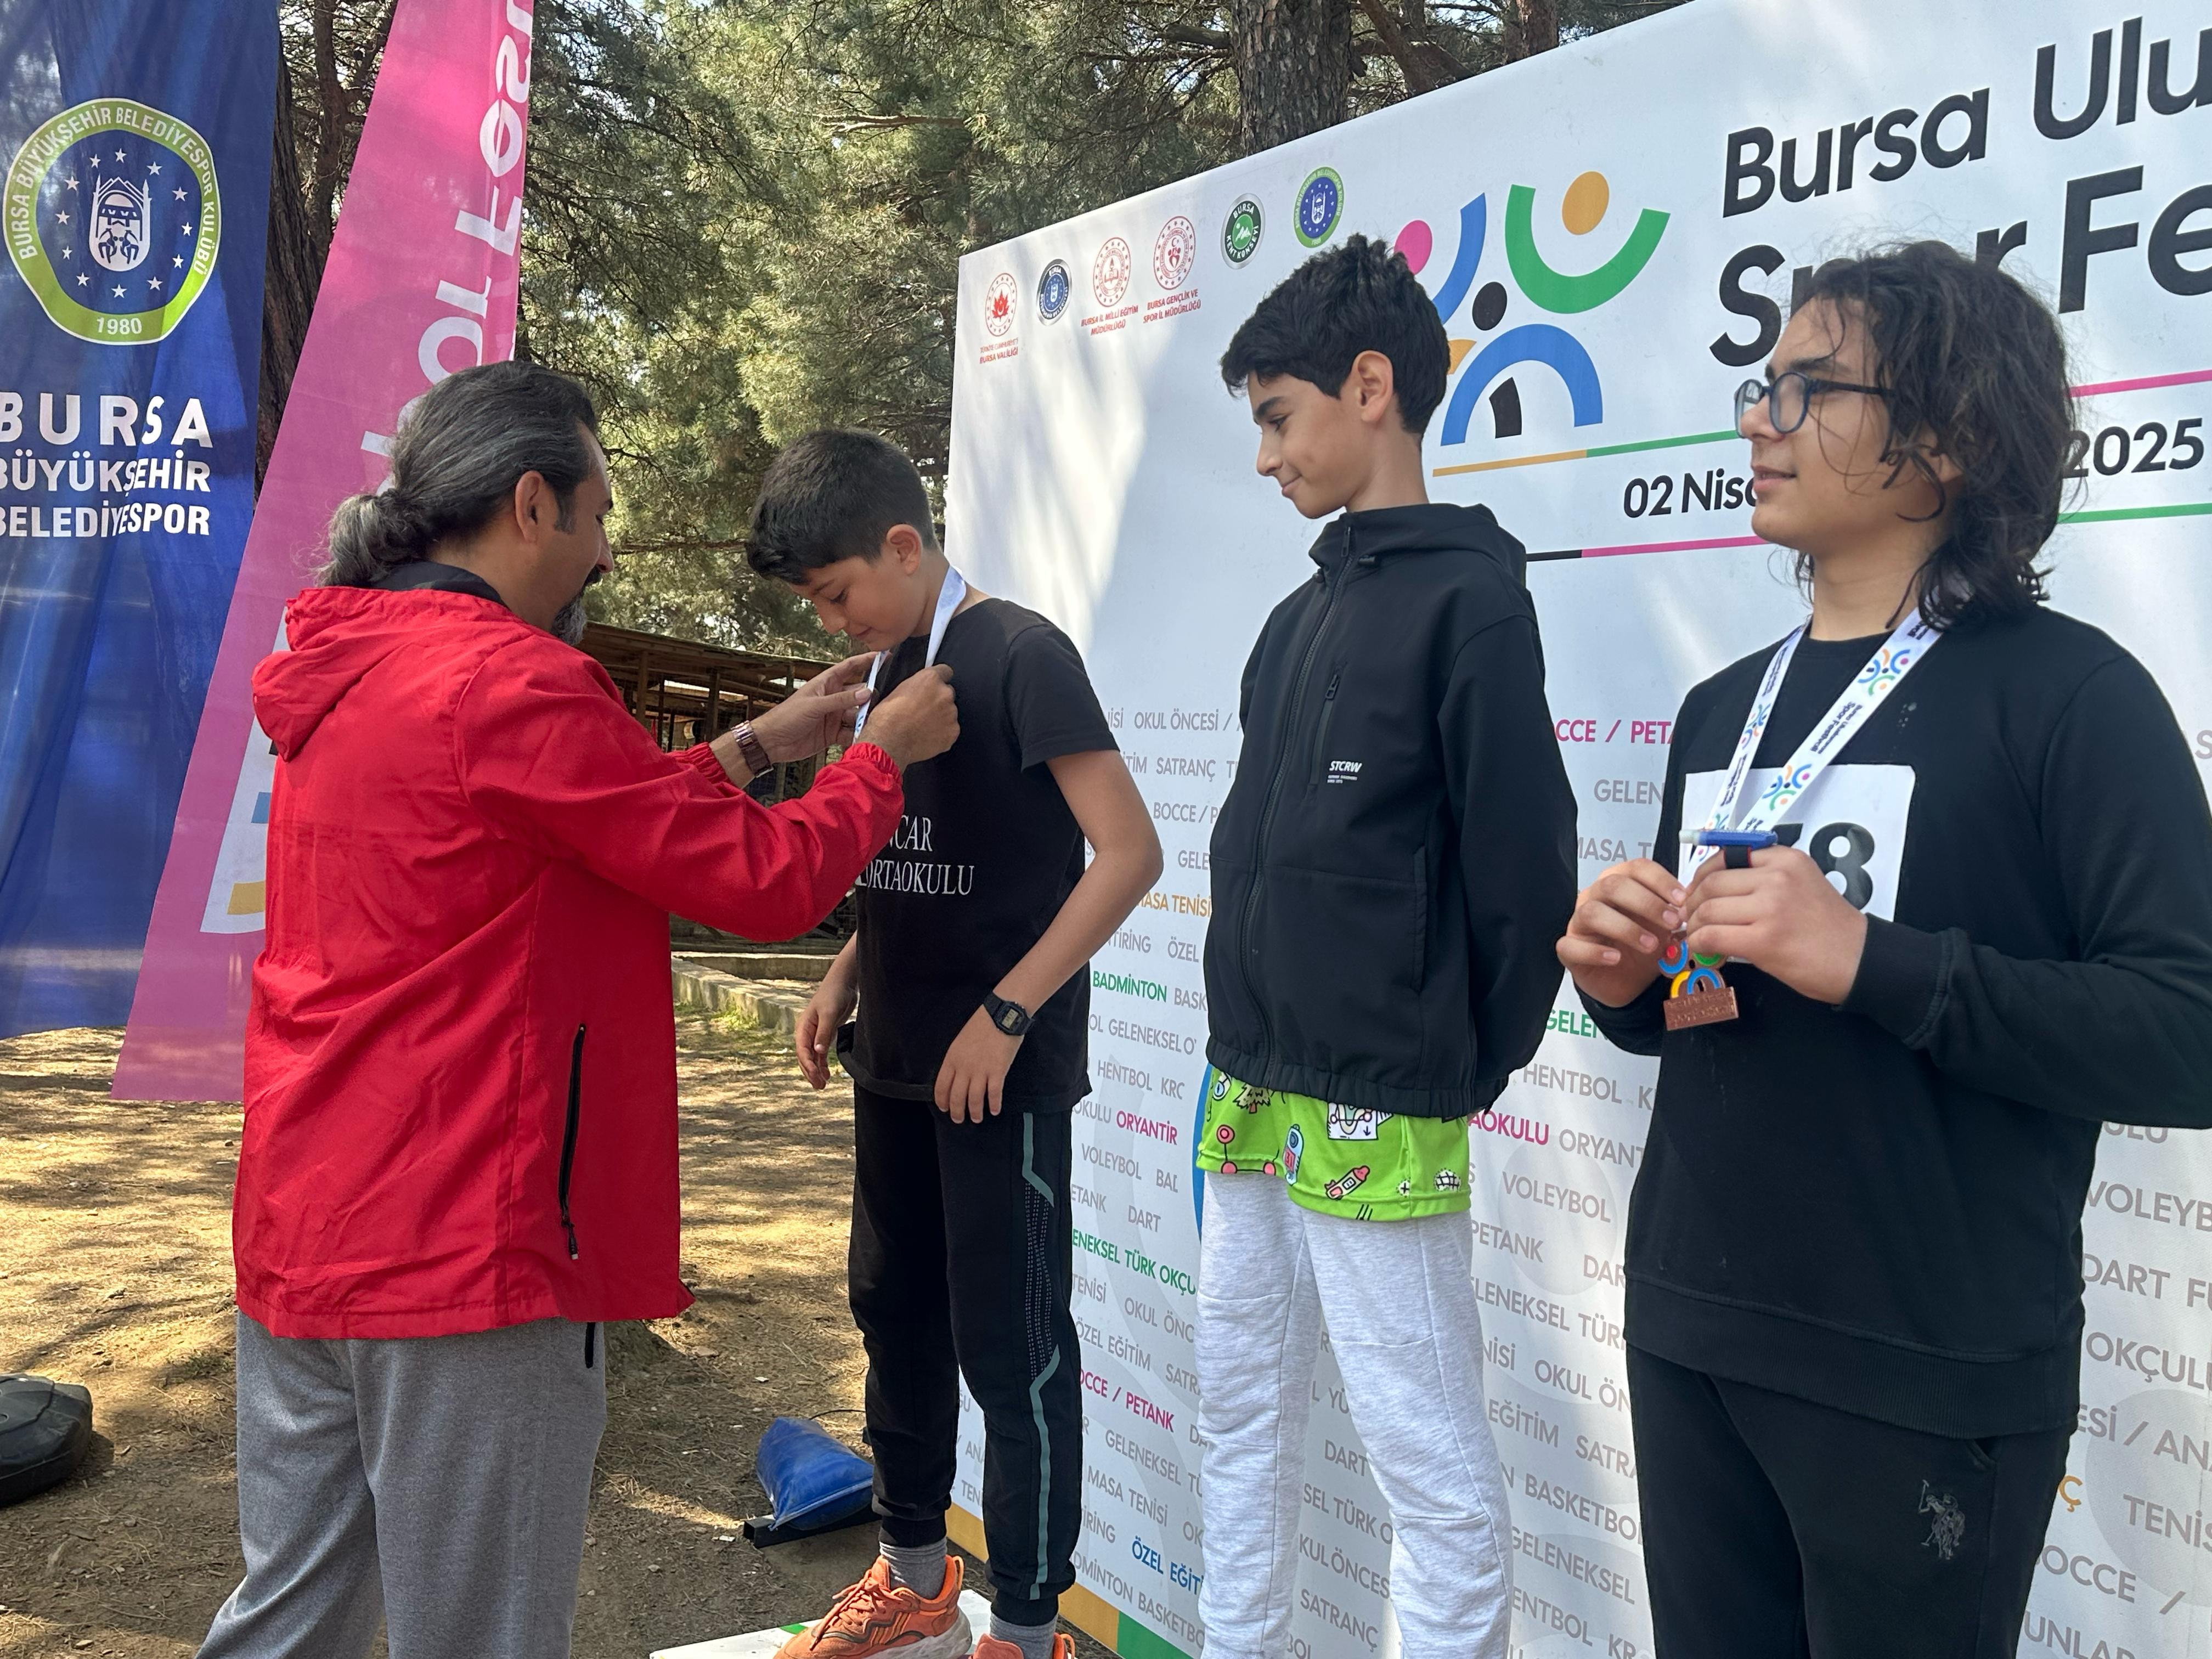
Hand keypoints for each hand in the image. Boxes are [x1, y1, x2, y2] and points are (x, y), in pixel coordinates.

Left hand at [746, 653, 877, 763]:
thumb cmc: (787, 716)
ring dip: (864, 719)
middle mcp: (832, 698)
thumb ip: (841, 699)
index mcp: (826, 684)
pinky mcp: (833, 733)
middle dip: (869, 697)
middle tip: (877, 704)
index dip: (866, 660)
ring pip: (857, 714)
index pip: (850, 667)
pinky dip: (857, 735)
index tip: (884, 655)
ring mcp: (834, 716)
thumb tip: (866, 692)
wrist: (773, 742)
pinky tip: (861, 738)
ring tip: (870, 723)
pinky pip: (851, 732)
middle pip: (858, 693)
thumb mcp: (815, 705)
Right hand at [795, 974, 858, 1088]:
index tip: (816, 1076)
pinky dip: (823, 1064)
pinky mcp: (826, 1034)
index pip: (802, 1051)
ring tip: (822, 1085)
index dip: (808, 1065)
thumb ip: (823, 1033)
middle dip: (810, 1072)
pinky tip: (827, 1074)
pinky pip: (821, 1053)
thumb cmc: (834, 995)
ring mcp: (816, 1034)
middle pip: (805, 1057)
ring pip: (813, 1057)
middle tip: (819, 1087)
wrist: (843, 983)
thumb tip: (817, 1052)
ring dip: (816, 1071)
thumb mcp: (829, 1013)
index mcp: (803, 1027)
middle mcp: (807, 1032)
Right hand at [861, 663, 958, 770]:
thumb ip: (915, 686)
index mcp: (930, 679)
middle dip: (938, 700)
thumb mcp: (896, 691)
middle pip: (948, 693)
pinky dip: (942, 733)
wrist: (889, 742)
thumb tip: (919, 691)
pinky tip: (927, 736)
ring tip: (922, 726)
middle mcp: (944, 694)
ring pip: (950, 713)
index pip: (945, 671)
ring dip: (940, 717)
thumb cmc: (887, 718)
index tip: (936, 685)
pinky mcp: (953, 732)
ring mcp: (951, 714)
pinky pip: (951, 730)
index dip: (939, 679)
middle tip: (923, 710)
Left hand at [934, 1006, 1021, 1122]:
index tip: (944, 1108)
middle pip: (957, 1097)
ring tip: (976, 1118)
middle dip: (957, 1112)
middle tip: (959, 1119)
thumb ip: (957, 1059)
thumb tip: (956, 1076)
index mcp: (952, 1058)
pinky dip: (994, 1104)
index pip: (941, 1086)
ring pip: (974, 1099)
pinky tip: (995, 1110)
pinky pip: (994, 1093)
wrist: (1001, 1015)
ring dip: (975, 1112)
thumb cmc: (981, 1024)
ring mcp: (981, 1070)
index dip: (942, 1101)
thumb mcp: (960, 1041)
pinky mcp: (998, 1071)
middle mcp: (964, 1067)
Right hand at [1557, 858, 1683, 1007]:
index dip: (1660, 880)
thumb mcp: (1665, 929)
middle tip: (1672, 922)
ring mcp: (1579, 922)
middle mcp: (1595, 896)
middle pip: (1613, 885)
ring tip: (1651, 945)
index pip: (1636, 868)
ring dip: (1626, 927)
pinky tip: (1615, 959)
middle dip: (1646, 902)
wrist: (1627, 981)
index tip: (1682, 899)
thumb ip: (1677, 917)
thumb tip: (1694, 909)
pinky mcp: (1569, 949)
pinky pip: (1571, 946)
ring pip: (1592, 912)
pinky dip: (1594, 952)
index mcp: (1620, 883)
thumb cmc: (1643, 946)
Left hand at [1681, 846, 1868, 1004]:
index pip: (1726, 857)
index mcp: (1785, 859)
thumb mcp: (1802, 884)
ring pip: (1708, 910)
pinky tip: (1704, 949)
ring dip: (1695, 926)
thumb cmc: (1828, 926)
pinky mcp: (1764, 939)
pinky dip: (1700, 943)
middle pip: (1712, 883)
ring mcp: (1770, 907)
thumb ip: (1764, 878)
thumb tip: (1713, 887)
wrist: (1860, 959)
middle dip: (1693, 902)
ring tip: (1698, 935)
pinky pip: (1713, 936)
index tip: (1696, 892)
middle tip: (1690, 918)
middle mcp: (1777, 877)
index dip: (1702, 876)